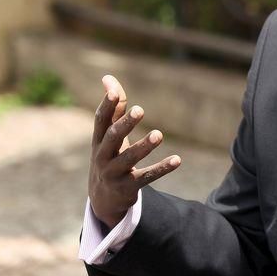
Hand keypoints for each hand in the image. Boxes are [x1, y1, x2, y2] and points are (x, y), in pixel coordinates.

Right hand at [88, 75, 180, 229]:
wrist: (104, 197)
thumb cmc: (109, 155)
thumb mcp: (108, 134)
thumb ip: (114, 107)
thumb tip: (108, 78)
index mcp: (99, 140)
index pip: (100, 120)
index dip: (106, 106)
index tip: (114, 92)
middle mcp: (102, 156)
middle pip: (113, 138)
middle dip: (125, 124)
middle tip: (140, 110)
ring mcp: (114, 173)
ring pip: (128, 159)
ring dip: (144, 147)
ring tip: (159, 134)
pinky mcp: (128, 187)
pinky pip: (146, 177)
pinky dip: (162, 168)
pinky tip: (178, 160)